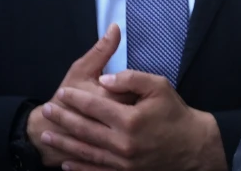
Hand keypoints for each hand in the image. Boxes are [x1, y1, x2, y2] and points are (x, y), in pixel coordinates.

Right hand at [27, 24, 129, 167]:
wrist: (47, 131)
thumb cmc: (66, 97)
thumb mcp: (80, 71)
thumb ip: (101, 51)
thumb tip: (116, 28)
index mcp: (104, 97)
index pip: (133, 87)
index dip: (135, 85)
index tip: (134, 86)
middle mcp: (110, 121)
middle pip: (140, 107)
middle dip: (141, 102)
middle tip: (136, 100)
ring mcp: (112, 139)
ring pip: (138, 126)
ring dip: (140, 119)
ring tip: (133, 114)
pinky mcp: (111, 152)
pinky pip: (130, 141)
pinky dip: (132, 134)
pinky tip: (129, 129)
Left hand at [40, 69, 224, 170]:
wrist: (193, 146)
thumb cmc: (176, 114)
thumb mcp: (160, 87)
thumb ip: (132, 79)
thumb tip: (105, 80)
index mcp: (130, 119)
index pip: (94, 106)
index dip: (75, 99)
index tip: (62, 92)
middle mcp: (122, 142)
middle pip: (84, 129)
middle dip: (62, 119)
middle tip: (46, 111)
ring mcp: (122, 161)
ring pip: (85, 151)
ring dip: (64, 143)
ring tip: (47, 134)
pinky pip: (96, 170)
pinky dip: (79, 167)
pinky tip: (67, 162)